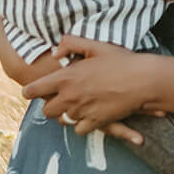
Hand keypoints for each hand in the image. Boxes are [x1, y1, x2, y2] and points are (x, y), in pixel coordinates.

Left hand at [24, 37, 151, 142]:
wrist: (143, 81)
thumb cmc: (121, 61)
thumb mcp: (95, 45)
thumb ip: (71, 43)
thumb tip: (55, 52)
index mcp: (66, 77)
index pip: (34, 90)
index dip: (30, 91)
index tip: (31, 91)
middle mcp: (70, 96)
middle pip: (46, 110)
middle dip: (51, 105)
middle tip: (59, 99)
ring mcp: (82, 111)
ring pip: (62, 121)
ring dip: (66, 115)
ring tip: (76, 107)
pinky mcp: (95, 122)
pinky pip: (79, 129)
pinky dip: (82, 125)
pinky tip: (89, 116)